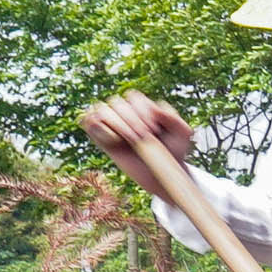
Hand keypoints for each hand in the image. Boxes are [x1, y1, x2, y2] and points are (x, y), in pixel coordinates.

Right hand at [77, 94, 197, 177]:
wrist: (163, 174)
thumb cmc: (174, 151)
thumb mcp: (183, 134)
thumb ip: (174, 118)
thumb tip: (154, 109)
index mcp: (144, 107)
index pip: (133, 97)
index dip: (141, 112)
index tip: (154, 131)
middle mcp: (126, 113)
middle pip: (116, 102)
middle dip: (130, 121)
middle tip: (143, 139)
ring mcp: (112, 125)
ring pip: (101, 109)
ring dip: (115, 124)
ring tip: (130, 140)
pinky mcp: (102, 138)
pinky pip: (88, 123)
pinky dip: (97, 128)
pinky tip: (113, 140)